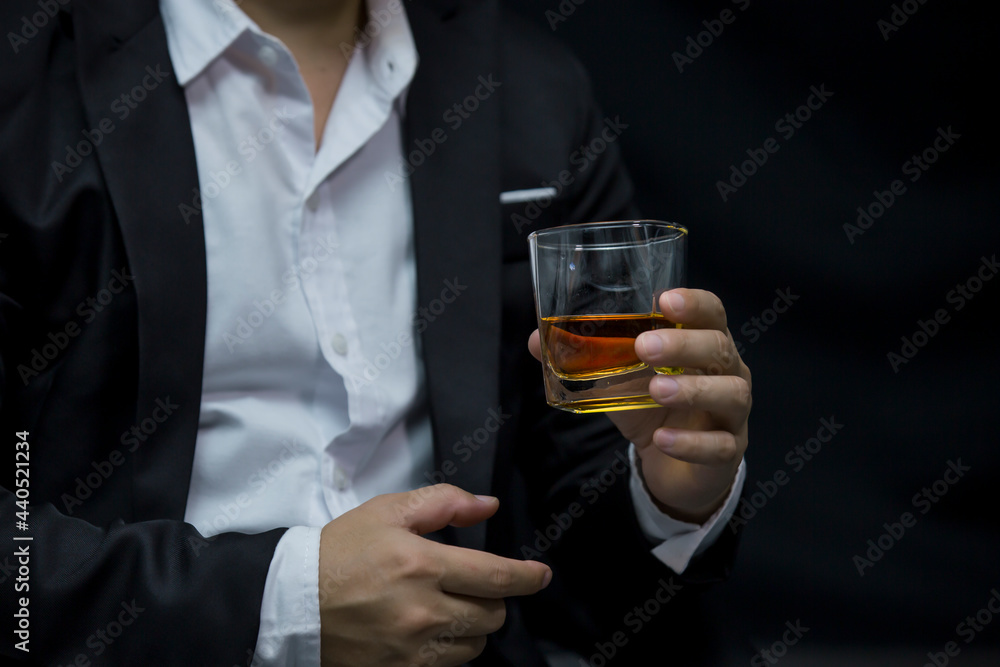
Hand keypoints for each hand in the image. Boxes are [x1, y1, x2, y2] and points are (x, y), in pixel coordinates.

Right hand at [318, 484, 551, 666]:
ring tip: (449, 609)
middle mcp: (424, 611)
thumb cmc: (339, 552)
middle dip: (494, 600)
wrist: (291, 604)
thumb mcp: (387, 512)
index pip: (497, 577)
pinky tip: (430, 632)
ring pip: (474, 646)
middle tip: (476, 587)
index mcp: (423, 565)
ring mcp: (413, 649)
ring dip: (473, 628)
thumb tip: (487, 506)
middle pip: (492, 616)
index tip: (541, 575)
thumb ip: (443, 503)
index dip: (528, 577)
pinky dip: (449, 650)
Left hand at [528, 289, 750, 523]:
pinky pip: (720, 446)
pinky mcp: (729, 450)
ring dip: (694, 389)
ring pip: (731, 394)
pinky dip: (692, 442)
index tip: (664, 300)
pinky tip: (662, 440)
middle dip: (685, 344)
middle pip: (721, 349)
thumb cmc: (651, 408)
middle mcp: (727, 371)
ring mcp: (732, 412)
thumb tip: (536, 340)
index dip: (694, 303)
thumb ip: (586, 358)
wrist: (673, 465)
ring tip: (657, 390)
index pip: (712, 312)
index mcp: (704, 343)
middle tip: (646, 346)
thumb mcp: (618, 379)